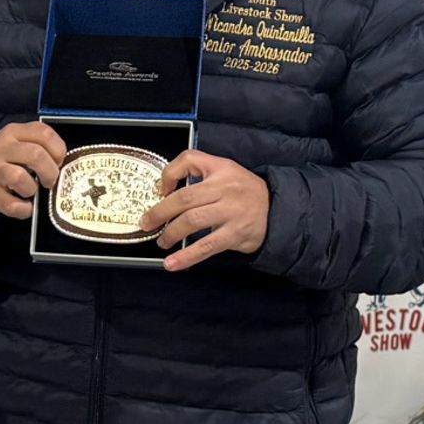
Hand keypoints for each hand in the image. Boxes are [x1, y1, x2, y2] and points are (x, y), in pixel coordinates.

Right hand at [0, 121, 66, 219]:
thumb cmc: (1, 159)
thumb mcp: (16, 141)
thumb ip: (38, 144)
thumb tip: (62, 163)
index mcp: (13, 133)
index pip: (43, 133)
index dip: (58, 150)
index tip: (58, 160)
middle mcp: (1, 149)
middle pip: (36, 155)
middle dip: (51, 172)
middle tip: (50, 180)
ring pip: (21, 179)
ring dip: (33, 189)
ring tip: (31, 191)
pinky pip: (14, 205)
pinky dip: (25, 209)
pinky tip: (25, 204)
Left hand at [139, 149, 268, 271]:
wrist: (276, 209)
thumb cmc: (242, 189)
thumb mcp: (223, 169)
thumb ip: (195, 170)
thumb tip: (163, 188)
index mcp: (220, 168)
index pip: (189, 160)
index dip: (169, 174)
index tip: (159, 189)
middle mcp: (226, 188)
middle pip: (185, 197)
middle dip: (160, 211)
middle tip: (146, 222)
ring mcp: (231, 212)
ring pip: (193, 221)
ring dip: (171, 233)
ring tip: (161, 241)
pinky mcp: (235, 234)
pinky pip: (207, 246)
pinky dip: (187, 256)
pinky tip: (172, 263)